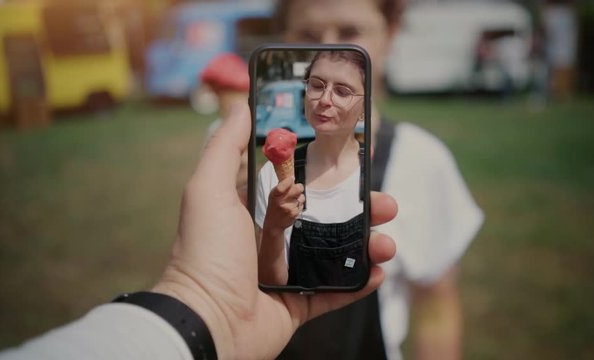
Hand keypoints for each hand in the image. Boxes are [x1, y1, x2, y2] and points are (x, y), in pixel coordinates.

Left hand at [152, 103, 396, 358]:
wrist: (206, 321)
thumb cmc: (206, 253)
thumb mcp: (208, 190)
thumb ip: (225, 148)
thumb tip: (241, 108)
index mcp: (253, 213)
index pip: (298, 186)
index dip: (327, 175)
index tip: (355, 162)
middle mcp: (272, 242)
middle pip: (326, 219)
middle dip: (360, 210)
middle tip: (386, 202)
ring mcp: (286, 275)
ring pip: (337, 255)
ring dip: (367, 246)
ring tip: (387, 241)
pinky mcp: (296, 305)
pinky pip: (335, 293)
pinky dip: (359, 283)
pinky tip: (379, 270)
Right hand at [264, 177, 304, 230]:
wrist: (274, 224)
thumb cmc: (274, 207)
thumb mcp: (273, 196)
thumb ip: (281, 187)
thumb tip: (291, 177)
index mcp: (274, 195)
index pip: (284, 184)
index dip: (290, 180)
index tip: (291, 179)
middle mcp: (281, 201)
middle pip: (298, 188)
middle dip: (299, 187)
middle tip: (296, 189)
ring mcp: (288, 208)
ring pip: (301, 197)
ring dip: (299, 197)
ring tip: (292, 201)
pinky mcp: (294, 213)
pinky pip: (302, 205)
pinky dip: (299, 205)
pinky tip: (293, 208)